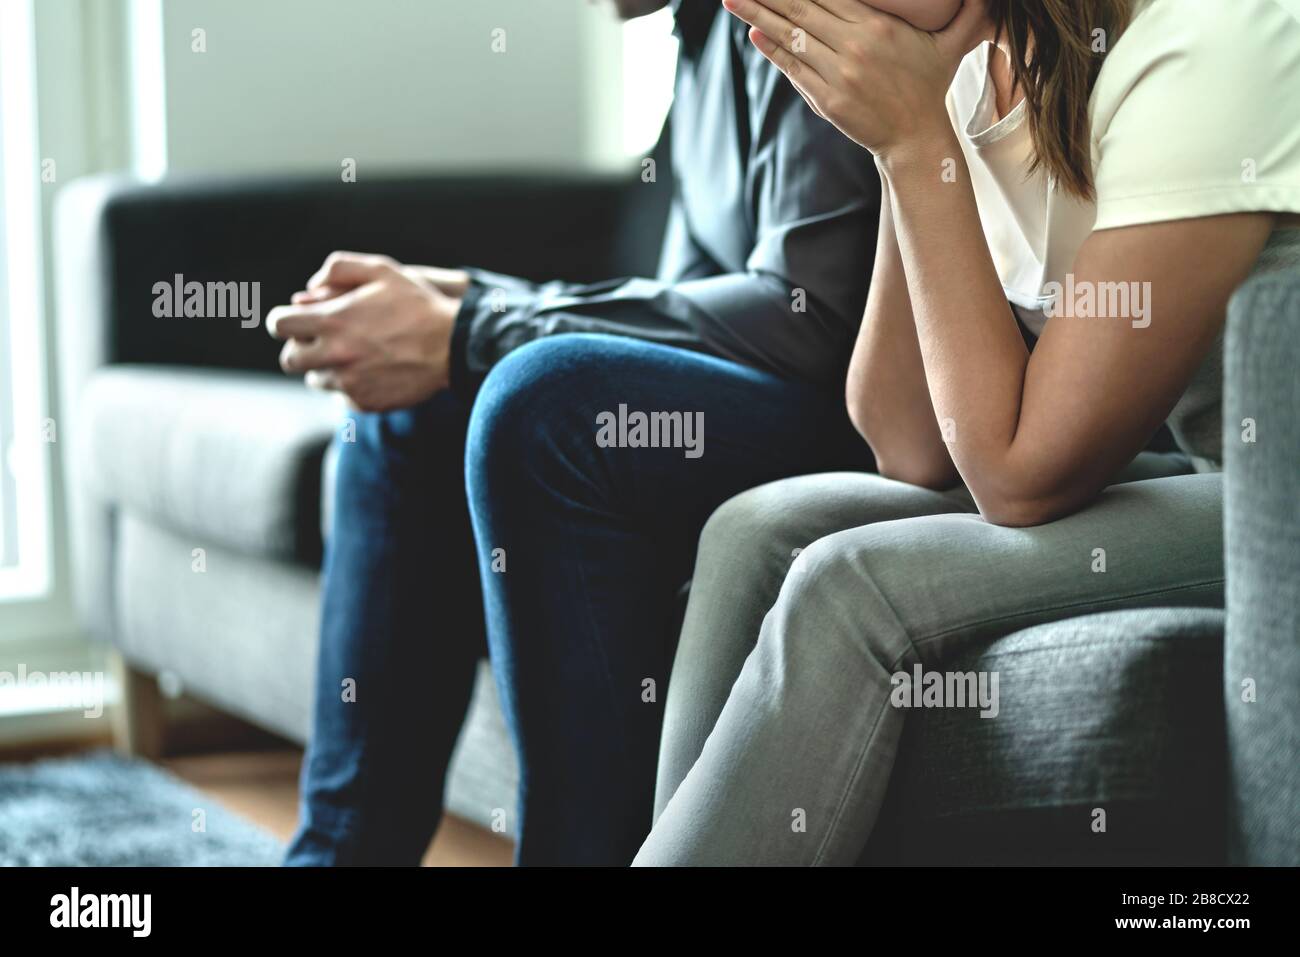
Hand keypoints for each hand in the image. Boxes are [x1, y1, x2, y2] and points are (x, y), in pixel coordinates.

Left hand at [267, 251, 460, 411]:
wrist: (454, 346)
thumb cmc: (418, 304)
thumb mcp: (381, 270)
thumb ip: (338, 269)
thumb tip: (308, 289)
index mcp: (333, 321)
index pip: (279, 325)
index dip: (284, 320)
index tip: (297, 320)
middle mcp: (335, 355)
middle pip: (289, 360)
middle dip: (301, 347)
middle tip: (322, 340)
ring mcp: (349, 383)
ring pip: (316, 379)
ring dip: (327, 367)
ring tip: (356, 354)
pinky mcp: (365, 403)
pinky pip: (343, 397)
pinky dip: (352, 385)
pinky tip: (374, 370)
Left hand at [722, 0, 990, 156]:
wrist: (916, 140)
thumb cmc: (929, 88)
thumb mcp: (951, 45)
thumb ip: (968, 13)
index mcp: (879, 26)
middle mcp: (855, 47)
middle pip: (803, 6)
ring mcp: (838, 75)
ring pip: (791, 36)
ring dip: (758, 14)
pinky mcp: (826, 100)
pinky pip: (794, 69)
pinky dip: (772, 49)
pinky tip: (754, 31)